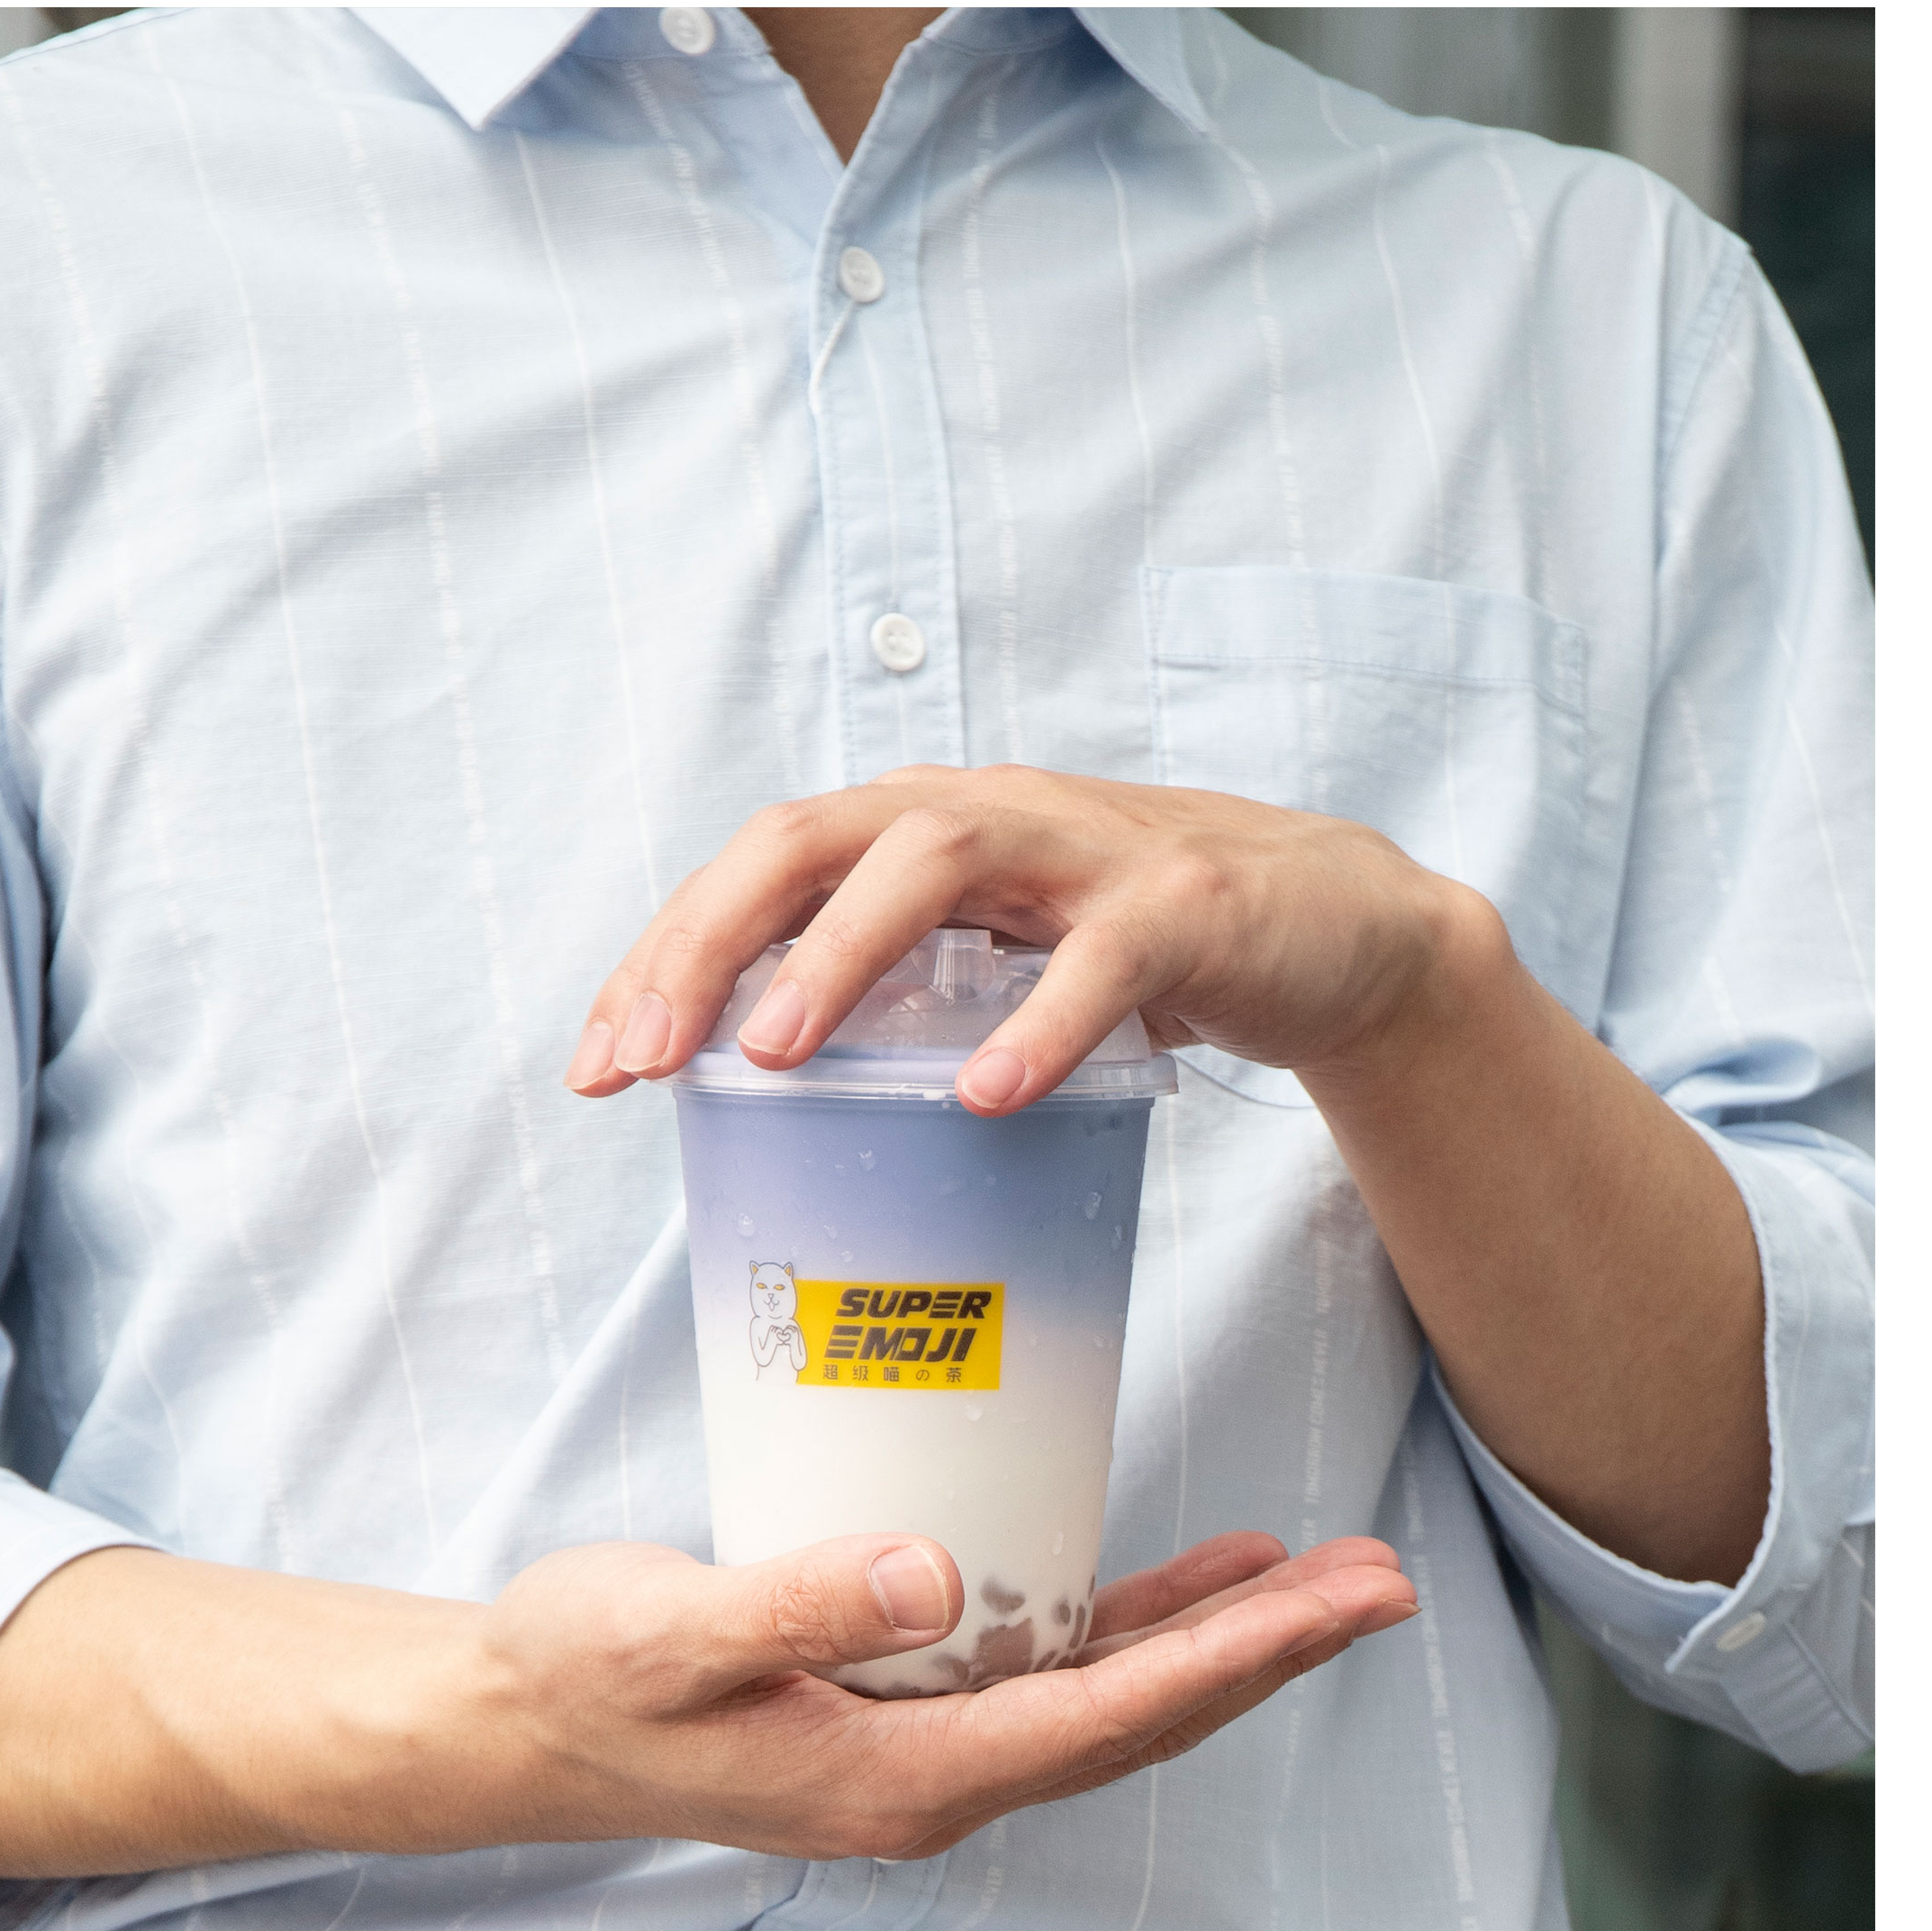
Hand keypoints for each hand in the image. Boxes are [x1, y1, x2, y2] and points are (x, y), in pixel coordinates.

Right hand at [0, 1531, 1416, 1877]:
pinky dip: (1130, 1627)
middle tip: (1387, 1584)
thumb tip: (936, 1576)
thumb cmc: (579, 1671)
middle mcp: (935, 1781)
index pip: (1111, 1714)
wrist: (508, 1724)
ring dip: (1218, 1644)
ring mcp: (922, 1752)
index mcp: (904, 1776)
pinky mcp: (899, 1709)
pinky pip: (1049, 1673)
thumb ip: (794, 1604)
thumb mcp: (670, 1631)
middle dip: (1269, 1654)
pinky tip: (1185, 1579)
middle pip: (1141, 1715)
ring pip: (1109, 1696)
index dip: (1239, 1657)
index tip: (1342, 1598)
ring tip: (1323, 1578)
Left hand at [563, 763, 1496, 1114]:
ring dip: (840, 954)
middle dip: (710, 942)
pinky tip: (988, 1095)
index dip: (662, 954)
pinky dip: (1041, 1021)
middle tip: (647, 1057)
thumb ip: (889, 1009)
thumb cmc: (1132, 956)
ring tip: (774, 1058)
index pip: (756, 868)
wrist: (1334, 931)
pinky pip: (1106, 955)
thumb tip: (749, 1116)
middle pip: (811, 838)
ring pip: (937, 858)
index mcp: (917, 832)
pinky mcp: (1191, 905)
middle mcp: (985, 814)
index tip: (597, 1065)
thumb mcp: (988, 969)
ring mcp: (1089, 851)